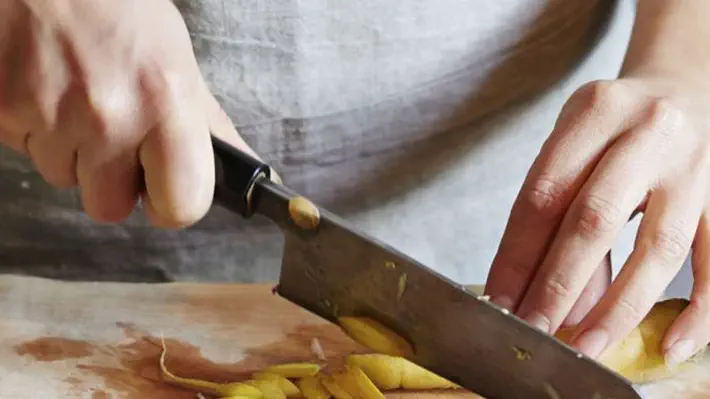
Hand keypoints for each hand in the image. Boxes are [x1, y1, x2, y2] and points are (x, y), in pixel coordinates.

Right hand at [0, 0, 258, 226]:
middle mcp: (110, 114)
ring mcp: (50, 114)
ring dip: (70, 150)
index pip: (182, 206)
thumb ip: (206, 122)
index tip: (162, 190)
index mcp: (167, 101)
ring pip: (64, 179)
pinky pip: (25, 150)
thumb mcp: (176, 57)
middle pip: (110, 208)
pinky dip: (33, 128)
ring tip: (74, 94)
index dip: (171, 204)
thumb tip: (242, 167)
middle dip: (110, 181)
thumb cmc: (114, 5)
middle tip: (111, 133)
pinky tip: (45, 87)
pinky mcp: (4, 109)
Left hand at [484, 73, 709, 363]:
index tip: (500, 301)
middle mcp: (647, 132)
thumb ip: (560, 214)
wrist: (684, 87)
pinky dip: (699, 311)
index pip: (544, 195)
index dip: (518, 255)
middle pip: (593, 219)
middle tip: (534, 330)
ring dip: (617, 306)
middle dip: (557, 285)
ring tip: (587, 345)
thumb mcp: (577, 146)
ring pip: (656, 246)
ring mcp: (694, 165)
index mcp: (594, 111)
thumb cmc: (614, 127)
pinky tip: (670, 345)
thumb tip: (541, 298)